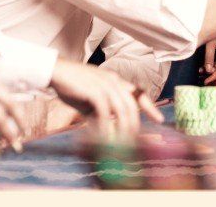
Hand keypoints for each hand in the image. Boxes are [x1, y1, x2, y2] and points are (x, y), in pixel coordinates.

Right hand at [49, 60, 163, 137]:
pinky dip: (106, 125)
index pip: (138, 93)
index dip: (150, 107)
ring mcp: (104, 84)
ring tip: (120, 142)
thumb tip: (107, 128)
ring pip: (121, 109)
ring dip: (122, 128)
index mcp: (115, 80)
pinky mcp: (93, 90)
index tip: (159, 119)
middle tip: (133, 140)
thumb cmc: (72, 85)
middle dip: (135, 124)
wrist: (55, 72)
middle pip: (132, 104)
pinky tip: (104, 135)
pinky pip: (105, 111)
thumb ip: (101, 110)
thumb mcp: (90, 99)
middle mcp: (113, 81)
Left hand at [202, 35, 215, 82]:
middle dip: (210, 72)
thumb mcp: (210, 44)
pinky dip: (209, 63)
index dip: (214, 76)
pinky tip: (202, 66)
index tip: (206, 81)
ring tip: (199, 71)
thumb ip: (209, 57)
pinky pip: (215, 59)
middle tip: (201, 77)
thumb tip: (209, 70)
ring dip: (209, 68)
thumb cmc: (214, 30)